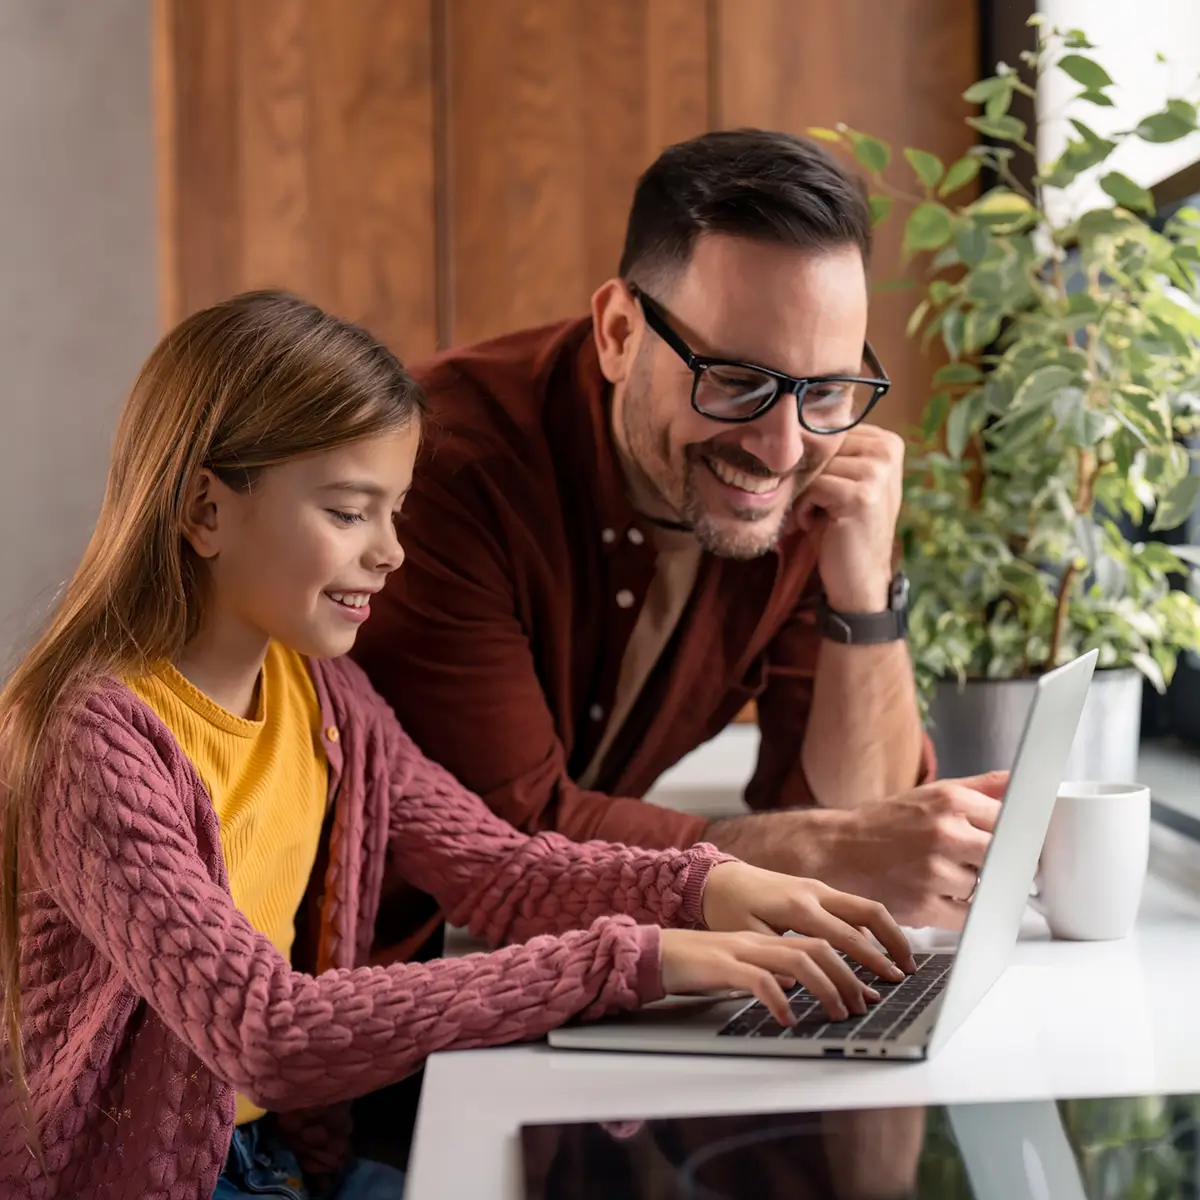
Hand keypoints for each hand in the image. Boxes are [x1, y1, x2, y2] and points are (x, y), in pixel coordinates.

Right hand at [659, 928, 886, 1024]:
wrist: (653, 953)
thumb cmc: (695, 965)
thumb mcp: (739, 968)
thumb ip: (767, 972)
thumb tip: (797, 989)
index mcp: (766, 939)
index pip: (819, 942)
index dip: (850, 965)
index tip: (870, 992)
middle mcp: (759, 940)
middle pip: (817, 948)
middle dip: (848, 976)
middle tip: (864, 1005)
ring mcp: (741, 950)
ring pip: (796, 960)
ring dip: (824, 988)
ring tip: (837, 1014)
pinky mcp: (721, 965)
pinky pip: (758, 980)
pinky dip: (778, 1000)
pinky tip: (787, 1019)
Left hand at [701, 861, 915, 977]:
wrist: (716, 878)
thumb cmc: (728, 908)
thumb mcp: (747, 935)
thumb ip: (777, 956)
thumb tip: (801, 982)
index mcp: (799, 907)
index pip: (848, 936)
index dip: (873, 960)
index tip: (892, 980)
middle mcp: (814, 892)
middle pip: (869, 912)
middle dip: (895, 940)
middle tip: (909, 970)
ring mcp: (817, 888)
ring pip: (864, 907)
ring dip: (886, 933)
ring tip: (899, 962)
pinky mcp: (815, 891)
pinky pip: (850, 908)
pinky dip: (867, 928)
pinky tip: (873, 950)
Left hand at [793, 425, 903, 611]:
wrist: (859, 578)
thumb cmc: (842, 528)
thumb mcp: (841, 482)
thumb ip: (830, 453)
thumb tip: (787, 424)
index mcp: (887, 442)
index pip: (829, 432)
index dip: (815, 462)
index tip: (822, 490)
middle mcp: (887, 451)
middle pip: (821, 447)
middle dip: (809, 478)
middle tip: (818, 507)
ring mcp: (877, 473)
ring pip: (814, 467)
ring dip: (805, 496)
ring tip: (819, 517)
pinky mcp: (861, 495)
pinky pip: (812, 487)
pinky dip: (804, 509)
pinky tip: (816, 526)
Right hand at [819, 771, 1007, 928]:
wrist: (837, 852)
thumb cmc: (884, 824)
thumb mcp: (931, 794)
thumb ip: (981, 787)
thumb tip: (1021, 781)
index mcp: (949, 800)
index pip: (1012, 819)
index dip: (1015, 833)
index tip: (1013, 840)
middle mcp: (944, 833)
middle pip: (1007, 856)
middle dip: (1001, 862)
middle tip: (982, 861)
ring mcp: (935, 872)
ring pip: (986, 886)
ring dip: (975, 886)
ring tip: (947, 875)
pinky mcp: (925, 906)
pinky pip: (967, 915)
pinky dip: (960, 909)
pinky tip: (940, 894)